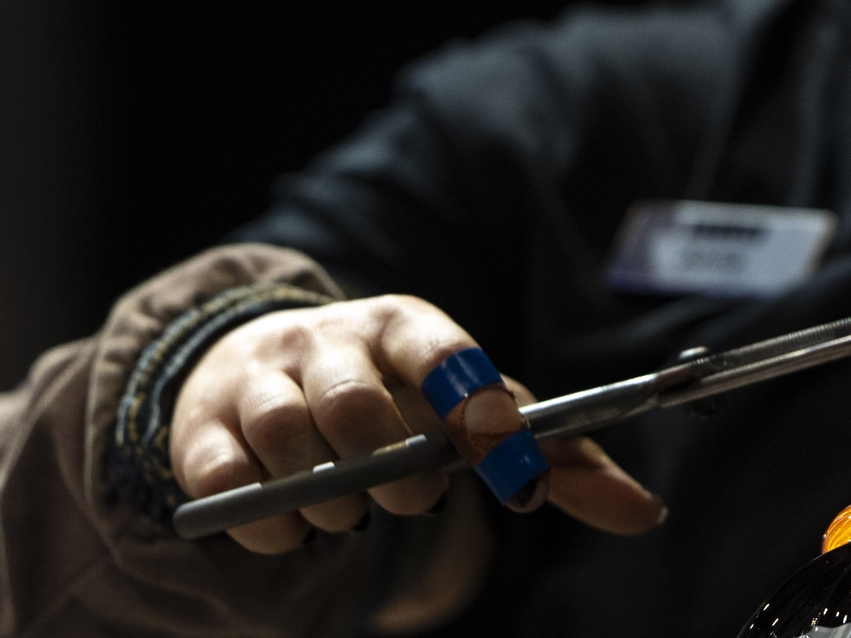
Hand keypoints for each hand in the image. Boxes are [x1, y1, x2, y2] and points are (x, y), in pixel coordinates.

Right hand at [171, 294, 665, 553]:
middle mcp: (331, 339)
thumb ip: (554, 459)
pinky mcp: (202, 426)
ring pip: (289, 440)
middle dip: (391, 472)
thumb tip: (647, 514)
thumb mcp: (472, 410)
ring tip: (349, 511)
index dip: (477, 411)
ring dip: (328, 500)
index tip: (506, 470)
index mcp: (409, 326)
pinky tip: (289, 526)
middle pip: (357, 405)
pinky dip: (264, 523)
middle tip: (409, 499)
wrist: (265, 367)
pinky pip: (224, 481)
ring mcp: (262, 378)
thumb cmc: (398, 394)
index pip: (446, 352)